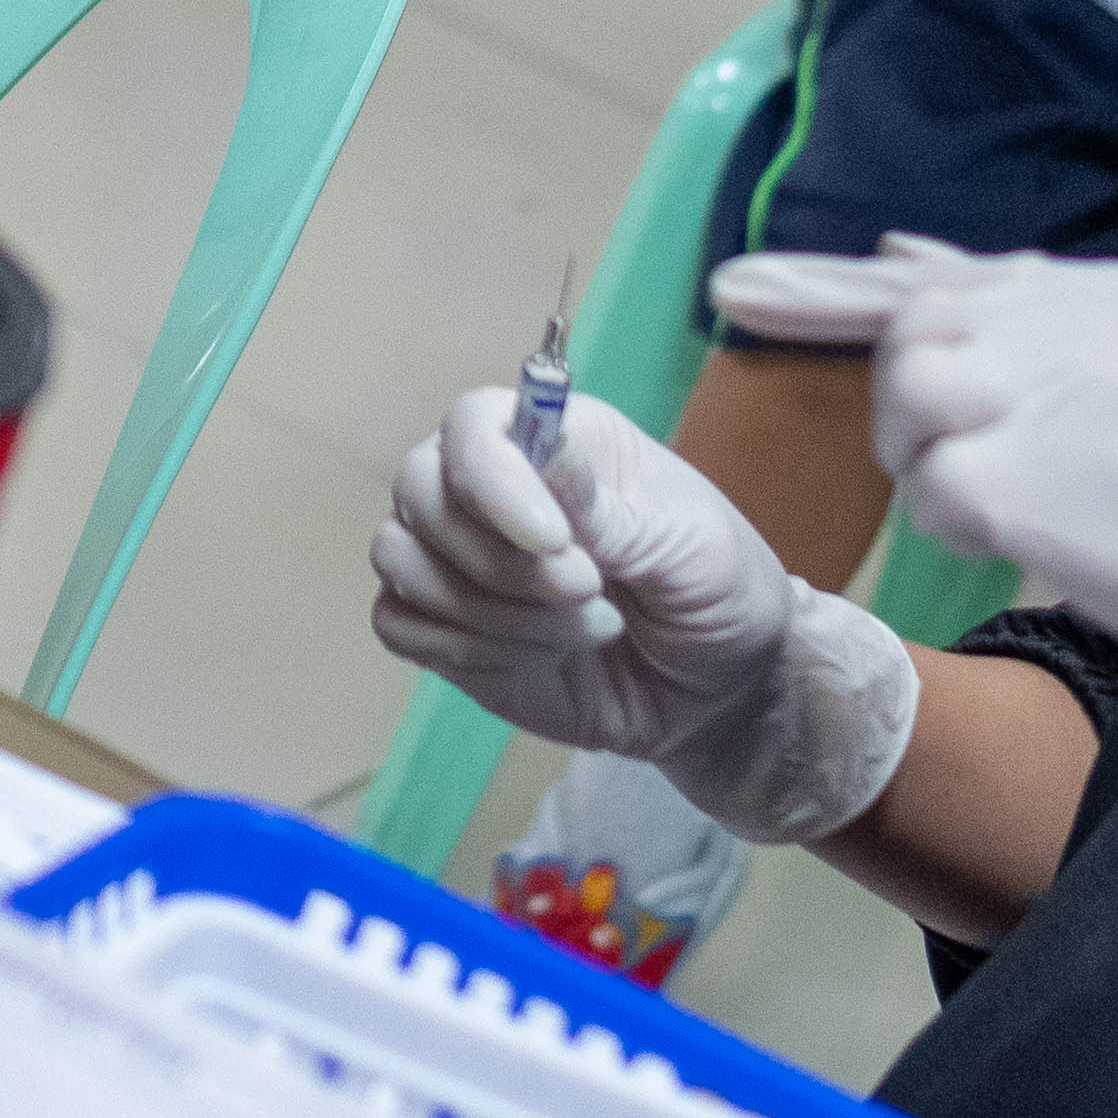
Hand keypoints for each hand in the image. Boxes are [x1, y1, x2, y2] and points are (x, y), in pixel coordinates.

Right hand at [366, 387, 917, 843]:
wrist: (720, 694)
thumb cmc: (720, 592)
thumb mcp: (691, 546)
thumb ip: (610, 509)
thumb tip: (543, 456)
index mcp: (554, 441)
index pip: (472, 423)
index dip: (492, 480)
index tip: (557, 542)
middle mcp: (492, 489)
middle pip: (417, 489)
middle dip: (499, 562)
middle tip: (589, 594)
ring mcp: (461, 560)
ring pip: (400, 558)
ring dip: (488, 612)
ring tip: (582, 633)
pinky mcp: (449, 630)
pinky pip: (398, 623)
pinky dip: (459, 648)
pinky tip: (535, 660)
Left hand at [709, 253, 1117, 826]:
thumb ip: (1054, 318)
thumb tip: (910, 260)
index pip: (962, 277)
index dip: (856, 292)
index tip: (746, 292)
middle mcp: (1081, 328)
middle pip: (921, 334)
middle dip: (917, 398)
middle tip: (970, 458)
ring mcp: (1045, 400)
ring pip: (909, 401)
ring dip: (932, 459)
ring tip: (1010, 500)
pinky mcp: (1017, 487)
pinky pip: (931, 490)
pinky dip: (957, 519)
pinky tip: (1024, 541)